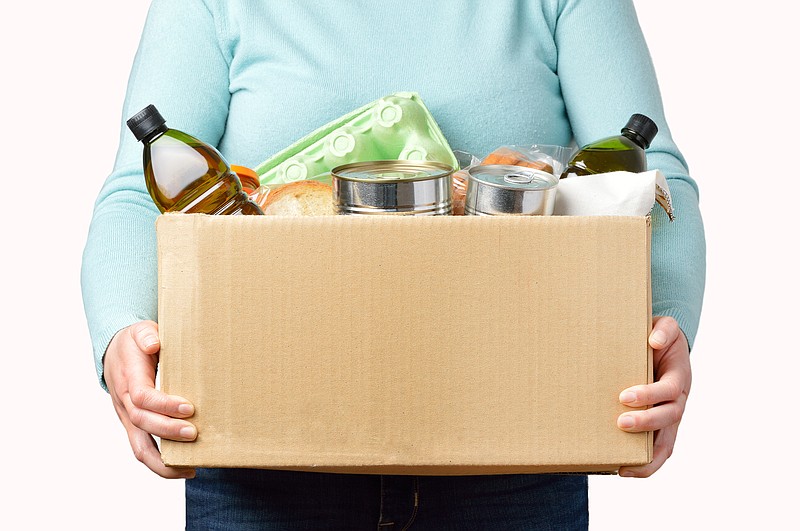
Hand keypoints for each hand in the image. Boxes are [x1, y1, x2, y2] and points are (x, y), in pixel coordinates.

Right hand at [104, 320, 196, 478]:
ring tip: (190, 468)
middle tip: (195, 434)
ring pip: (139, 446)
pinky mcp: (134, 426)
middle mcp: (125, 402)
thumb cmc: (134, 342)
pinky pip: (143, 449)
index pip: (143, 397)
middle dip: (168, 431)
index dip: (165, 405)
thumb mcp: (140, 330)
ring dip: (163, 461)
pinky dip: (161, 463)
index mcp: (129, 378)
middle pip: (142, 423)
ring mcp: (128, 417)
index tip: (189, 407)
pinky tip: (183, 468)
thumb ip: (147, 335)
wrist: (115, 352)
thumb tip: (154, 343)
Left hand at [616, 316, 690, 476]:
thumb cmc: (660, 338)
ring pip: (666, 443)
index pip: (669, 389)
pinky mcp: (660, 427)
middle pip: (669, 417)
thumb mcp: (665, 326)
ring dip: (647, 456)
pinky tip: (624, 471)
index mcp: (679, 377)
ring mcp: (670, 417)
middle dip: (646, 422)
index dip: (650, 394)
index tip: (625, 396)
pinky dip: (646, 465)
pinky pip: (658, 450)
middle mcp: (678, 401)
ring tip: (624, 467)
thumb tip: (654, 340)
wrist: (664, 346)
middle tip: (621, 422)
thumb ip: (664, 329)